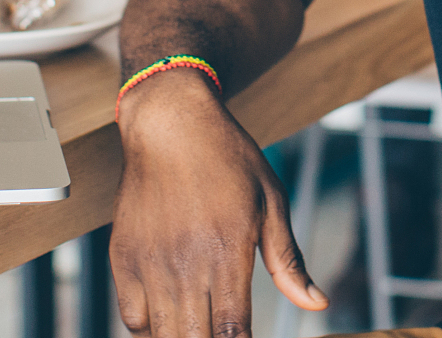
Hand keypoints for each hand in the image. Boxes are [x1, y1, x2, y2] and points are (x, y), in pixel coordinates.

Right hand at [112, 72, 325, 335]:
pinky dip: (150, 329)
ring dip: (182, 337)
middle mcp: (185, 265)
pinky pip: (132, 317)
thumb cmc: (226, 158)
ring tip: (199, 327)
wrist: (169, 123)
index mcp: (227, 253)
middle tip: (224, 335)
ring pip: (160, 335)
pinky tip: (170, 319)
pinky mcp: (122, 258)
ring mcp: (149, 264)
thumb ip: (288, 261)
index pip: (233, 332)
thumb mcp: (270, 201)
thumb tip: (318, 304)